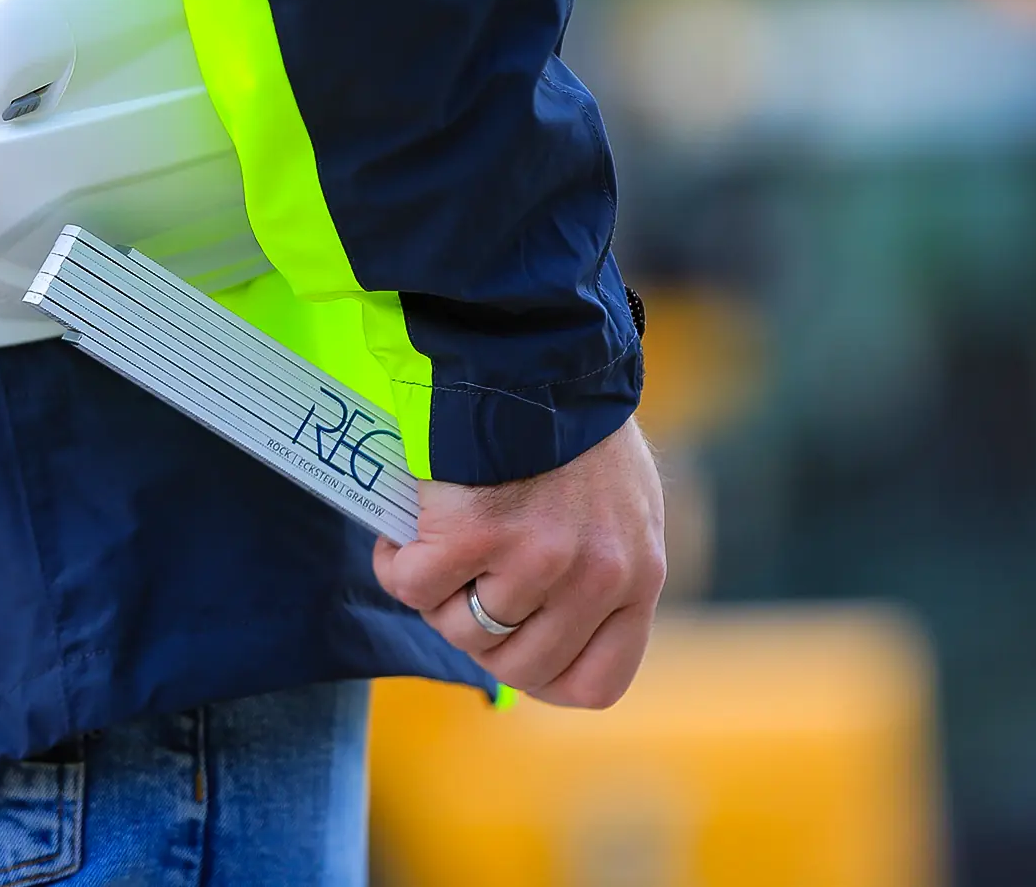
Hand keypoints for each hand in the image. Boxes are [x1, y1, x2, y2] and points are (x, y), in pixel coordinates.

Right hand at [372, 417, 665, 708]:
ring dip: (436, 596)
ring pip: (460, 629)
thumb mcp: (620, 504)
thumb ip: (602, 568)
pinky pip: (415, 587)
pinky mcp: (475, 535)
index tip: (515, 651)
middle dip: (480, 637)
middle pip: (519, 666)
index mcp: (637, 574)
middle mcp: (594, 577)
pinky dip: (397, 564)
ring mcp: (536, 560)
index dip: (546, 679)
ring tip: (435, 548)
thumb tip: (552, 626)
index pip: (596, 682)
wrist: (534, 353)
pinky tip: (403, 532)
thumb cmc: (571, 423)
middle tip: (462, 589)